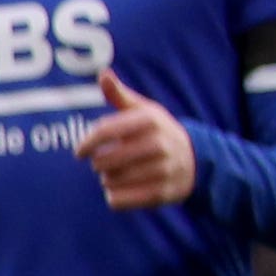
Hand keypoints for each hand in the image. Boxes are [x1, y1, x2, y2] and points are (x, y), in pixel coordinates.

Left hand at [74, 60, 198, 209]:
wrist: (197, 160)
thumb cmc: (158, 131)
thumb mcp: (143, 110)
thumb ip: (119, 94)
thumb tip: (103, 74)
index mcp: (150, 120)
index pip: (105, 131)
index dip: (87, 143)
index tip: (79, 153)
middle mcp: (159, 144)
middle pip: (105, 161)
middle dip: (99, 163)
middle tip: (104, 163)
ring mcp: (163, 170)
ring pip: (111, 181)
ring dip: (107, 180)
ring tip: (116, 174)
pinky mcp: (162, 193)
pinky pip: (120, 201)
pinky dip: (114, 197)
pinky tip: (121, 190)